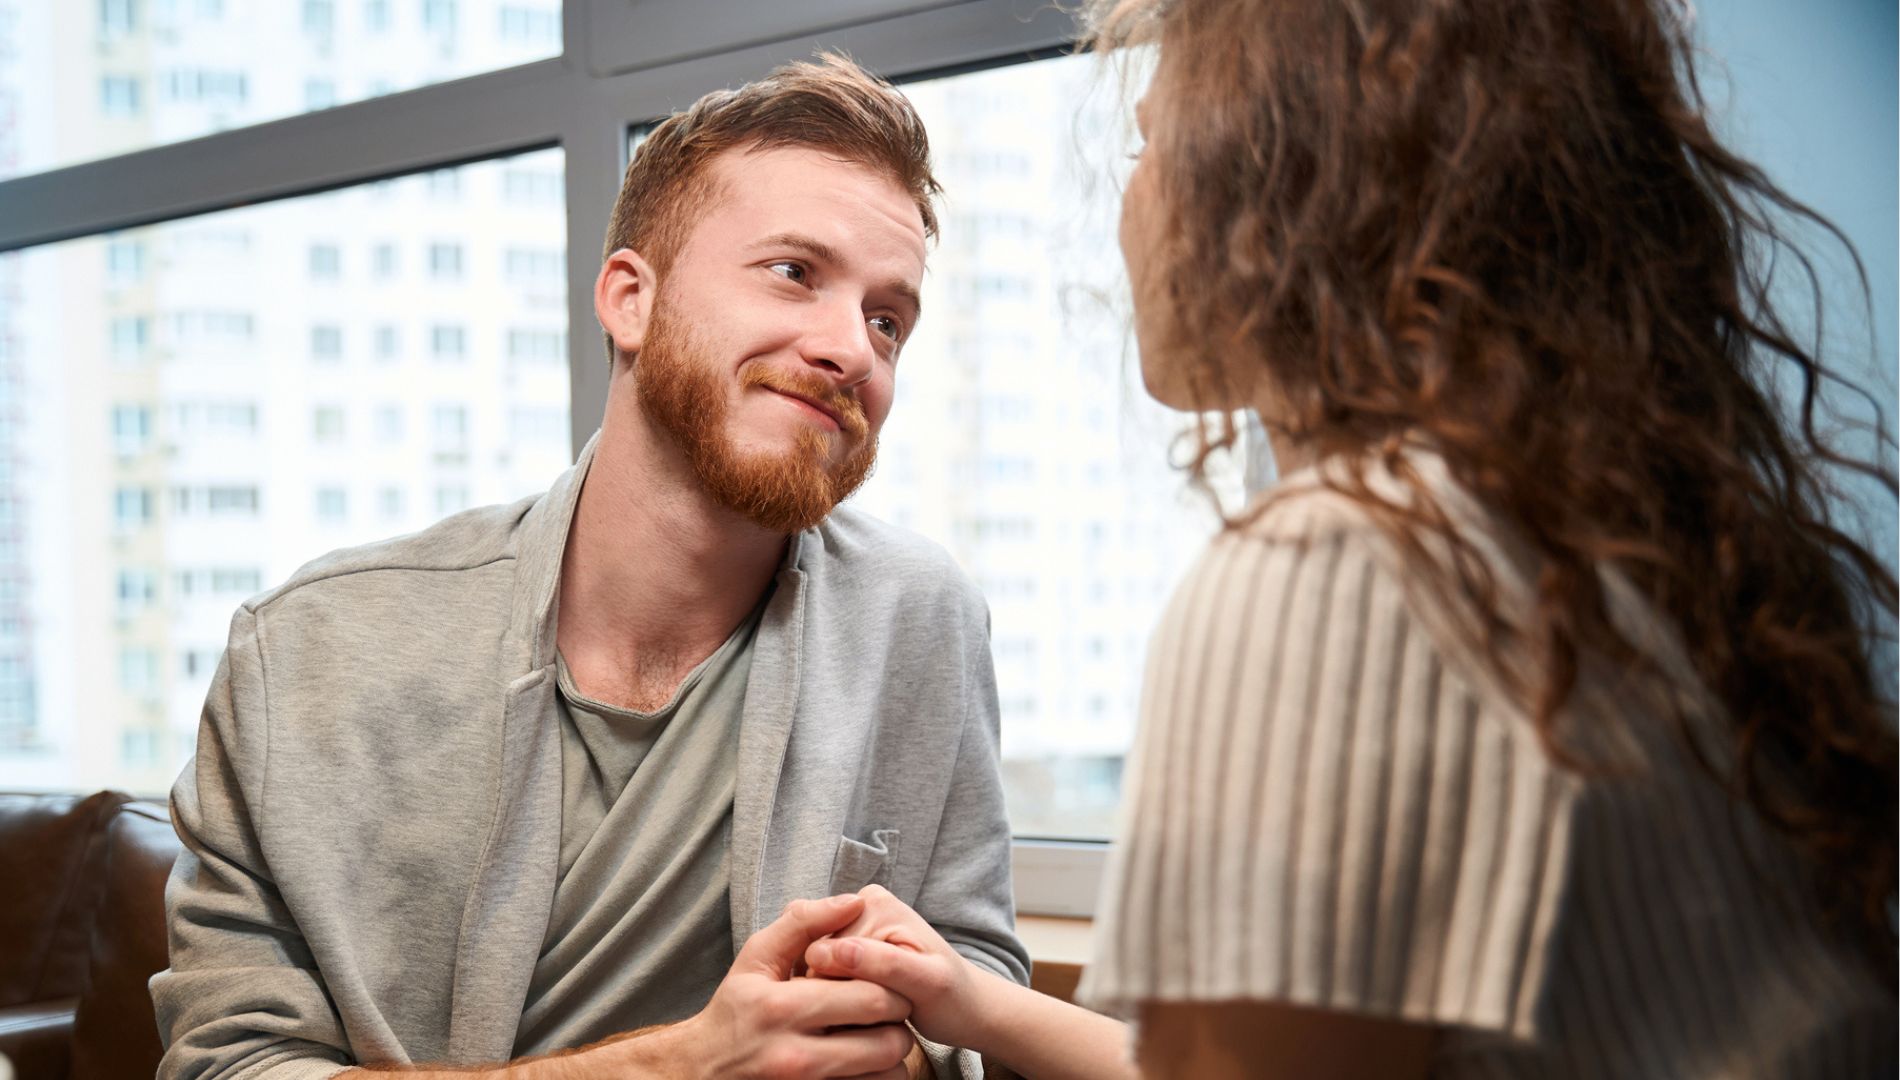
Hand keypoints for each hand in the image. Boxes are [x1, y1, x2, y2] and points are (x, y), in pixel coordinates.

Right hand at [672, 893, 917, 1078]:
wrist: (700, 1070)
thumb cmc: (734, 1009)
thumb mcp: (756, 958)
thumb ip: (804, 923)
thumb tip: (855, 901)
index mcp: (783, 1008)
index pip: (869, 998)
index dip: (892, 986)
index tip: (889, 980)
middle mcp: (795, 1056)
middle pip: (885, 1041)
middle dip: (900, 1022)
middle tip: (895, 1010)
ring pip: (884, 1077)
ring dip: (894, 1056)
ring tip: (883, 1037)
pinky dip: (878, 1079)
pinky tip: (867, 1064)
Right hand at [803, 885, 983, 1052]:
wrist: (966, 1004)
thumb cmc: (952, 996)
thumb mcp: (927, 982)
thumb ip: (884, 964)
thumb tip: (832, 953)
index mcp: (872, 903)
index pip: (822, 954)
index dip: (838, 991)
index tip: (874, 1009)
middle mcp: (856, 908)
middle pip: (816, 964)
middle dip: (839, 995)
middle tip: (878, 1015)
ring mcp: (850, 929)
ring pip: (817, 977)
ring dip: (838, 1004)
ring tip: (874, 1017)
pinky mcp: (848, 950)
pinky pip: (825, 982)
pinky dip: (840, 1004)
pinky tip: (865, 1015)